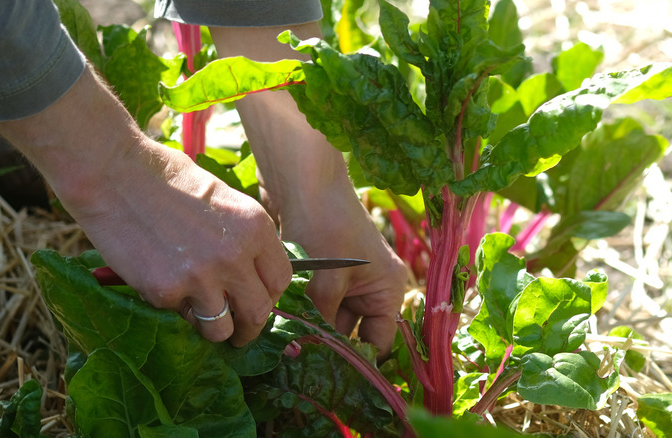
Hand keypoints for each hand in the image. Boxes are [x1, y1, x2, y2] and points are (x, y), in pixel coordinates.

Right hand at [0, 67, 292, 345]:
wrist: (112, 172)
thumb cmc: (165, 178)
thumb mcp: (222, 199)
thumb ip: (242, 237)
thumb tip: (252, 274)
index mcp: (255, 227)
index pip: (282, 279)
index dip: (270, 295)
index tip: (257, 300)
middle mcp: (236, 255)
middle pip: (259, 312)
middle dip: (250, 328)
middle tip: (238, 332)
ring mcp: (201, 277)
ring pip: (222, 329)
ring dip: (214, 330)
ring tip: (201, 320)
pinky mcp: (166, 291)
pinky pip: (181, 317)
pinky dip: (174, 310)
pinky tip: (162, 285)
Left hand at [276, 186, 407, 358]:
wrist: (305, 182)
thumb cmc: (325, 225)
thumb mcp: (327, 278)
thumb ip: (321, 319)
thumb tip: (306, 356)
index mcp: (388, 289)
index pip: (379, 341)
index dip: (357, 359)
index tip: (327, 375)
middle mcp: (373, 288)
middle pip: (353, 332)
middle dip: (327, 343)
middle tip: (299, 361)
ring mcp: (349, 281)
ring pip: (331, 319)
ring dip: (311, 327)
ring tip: (286, 342)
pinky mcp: (327, 273)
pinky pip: (318, 303)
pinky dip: (303, 311)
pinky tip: (282, 321)